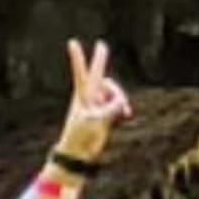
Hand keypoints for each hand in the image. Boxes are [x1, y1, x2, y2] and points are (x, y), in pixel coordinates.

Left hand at [53, 40, 131, 164]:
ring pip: (114, 93)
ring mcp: (98, 106)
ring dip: (121, 99)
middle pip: (99, 75)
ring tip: (123, 112)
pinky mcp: (105, 116)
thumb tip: (122, 103)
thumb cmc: (82, 137)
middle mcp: (90, 97)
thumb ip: (112, 107)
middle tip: (102, 45)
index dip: (77, 58)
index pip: (81, 73)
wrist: (78, 155)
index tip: (72, 42)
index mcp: (83, 96)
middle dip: (101, 60)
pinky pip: (119, 105)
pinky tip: (126, 115)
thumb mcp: (97, 120)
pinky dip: (123, 109)